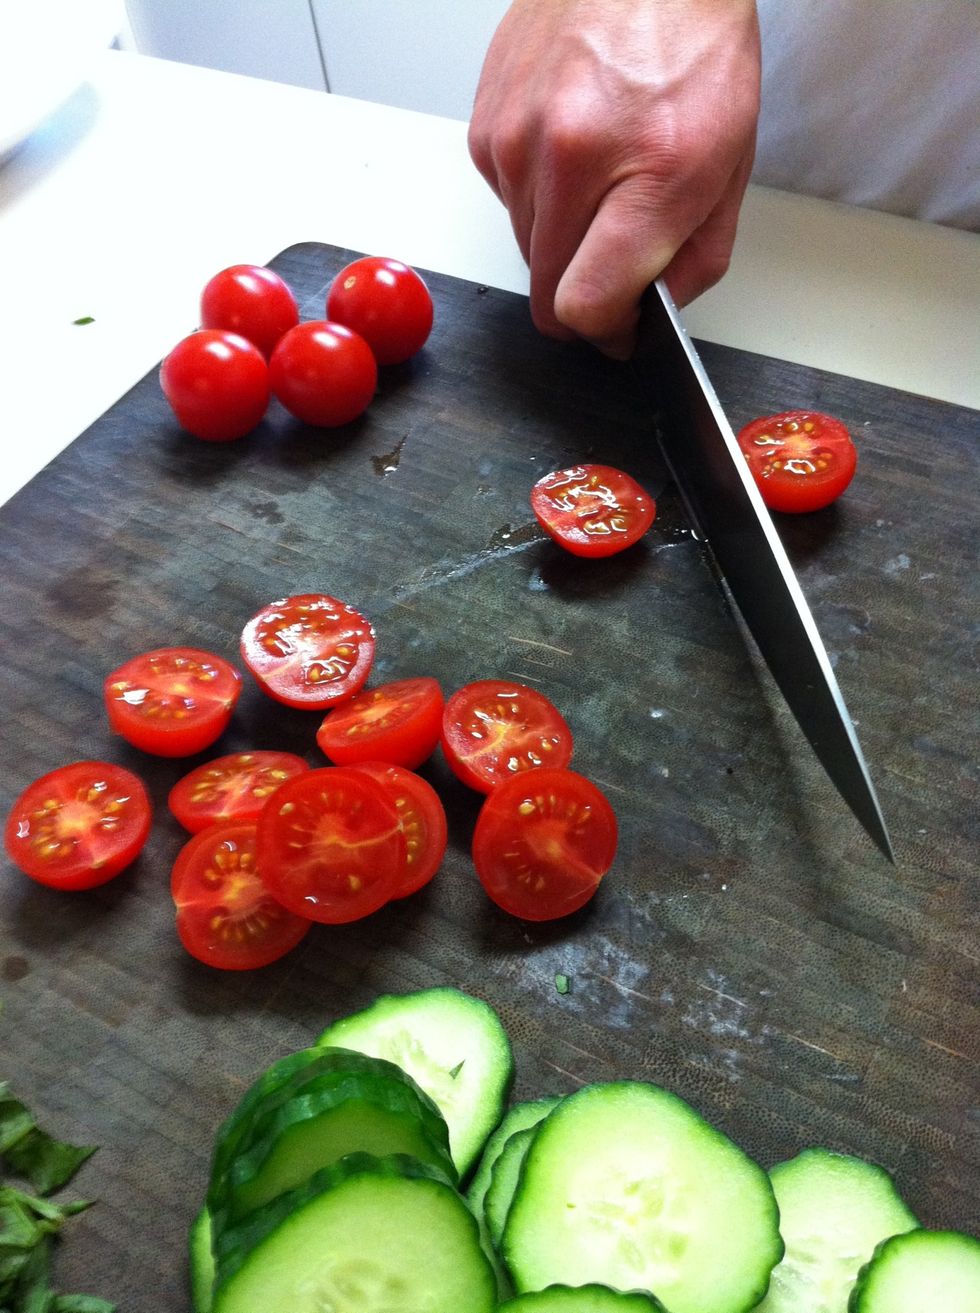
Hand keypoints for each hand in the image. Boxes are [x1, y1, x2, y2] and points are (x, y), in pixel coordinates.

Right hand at [468, 0, 760, 356]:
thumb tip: (652, 311)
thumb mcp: (730, 163)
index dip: (603, 331)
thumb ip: (696, 257)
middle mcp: (567, 157)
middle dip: (583, 293)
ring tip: (601, 182)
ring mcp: (515, 140)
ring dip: (561, 240)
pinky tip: (572, 149)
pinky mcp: (485, 127)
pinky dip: (538, 196)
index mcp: (645, 174)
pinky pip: (506, 201)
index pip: (584, 306)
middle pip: (547, 291)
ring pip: (525, 248)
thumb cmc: (691, 47)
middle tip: (616, 261)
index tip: (619, 328)